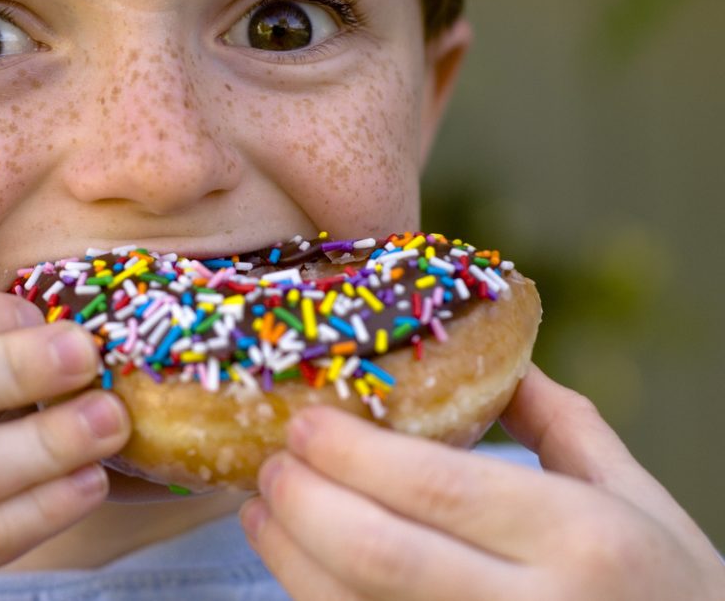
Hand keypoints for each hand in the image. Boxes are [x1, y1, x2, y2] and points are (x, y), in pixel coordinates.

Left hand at [241, 365, 724, 599]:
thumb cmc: (670, 589)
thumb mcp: (635, 497)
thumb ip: (557, 422)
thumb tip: (486, 355)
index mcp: (579, 538)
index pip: (436, 488)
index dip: (351, 453)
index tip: (303, 422)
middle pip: (378, 554)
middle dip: (304, 503)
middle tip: (271, 462)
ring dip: (289, 558)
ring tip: (262, 509)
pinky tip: (298, 568)